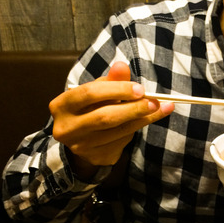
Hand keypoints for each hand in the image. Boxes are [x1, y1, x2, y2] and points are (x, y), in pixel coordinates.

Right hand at [49, 62, 173, 178]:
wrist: (81, 137)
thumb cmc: (90, 107)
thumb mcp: (97, 91)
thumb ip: (111, 80)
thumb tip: (122, 66)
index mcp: (62, 105)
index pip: (90, 93)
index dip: (117, 90)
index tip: (140, 88)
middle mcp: (67, 128)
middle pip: (105, 117)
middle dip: (133, 108)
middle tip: (154, 102)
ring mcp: (81, 146)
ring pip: (118, 131)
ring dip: (143, 118)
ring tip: (161, 108)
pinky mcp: (96, 156)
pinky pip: (122, 141)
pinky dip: (137, 128)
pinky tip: (147, 119)